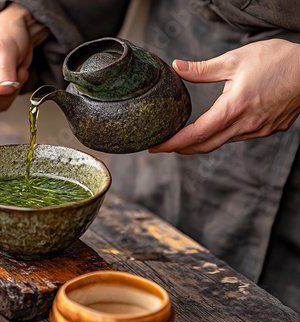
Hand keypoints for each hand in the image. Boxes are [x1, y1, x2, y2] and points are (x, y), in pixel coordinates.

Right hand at [0, 4, 47, 115]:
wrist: (21, 28)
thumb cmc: (7, 31)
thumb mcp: (5, 49)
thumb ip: (5, 72)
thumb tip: (4, 90)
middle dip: (3, 96)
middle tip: (12, 76)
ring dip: (11, 94)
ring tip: (16, 72)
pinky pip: (5, 103)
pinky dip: (15, 93)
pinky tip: (18, 76)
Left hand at [150, 39, 299, 153]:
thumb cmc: (277, 60)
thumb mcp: (235, 60)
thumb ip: (203, 69)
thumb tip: (177, 68)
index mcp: (233, 109)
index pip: (196, 135)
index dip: (173, 144)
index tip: (155, 147)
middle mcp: (245, 125)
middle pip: (205, 146)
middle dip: (181, 149)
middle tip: (162, 147)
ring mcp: (258, 130)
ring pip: (222, 142)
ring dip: (200, 143)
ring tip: (182, 138)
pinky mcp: (269, 129)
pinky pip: (238, 137)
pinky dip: (221, 136)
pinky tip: (214, 128)